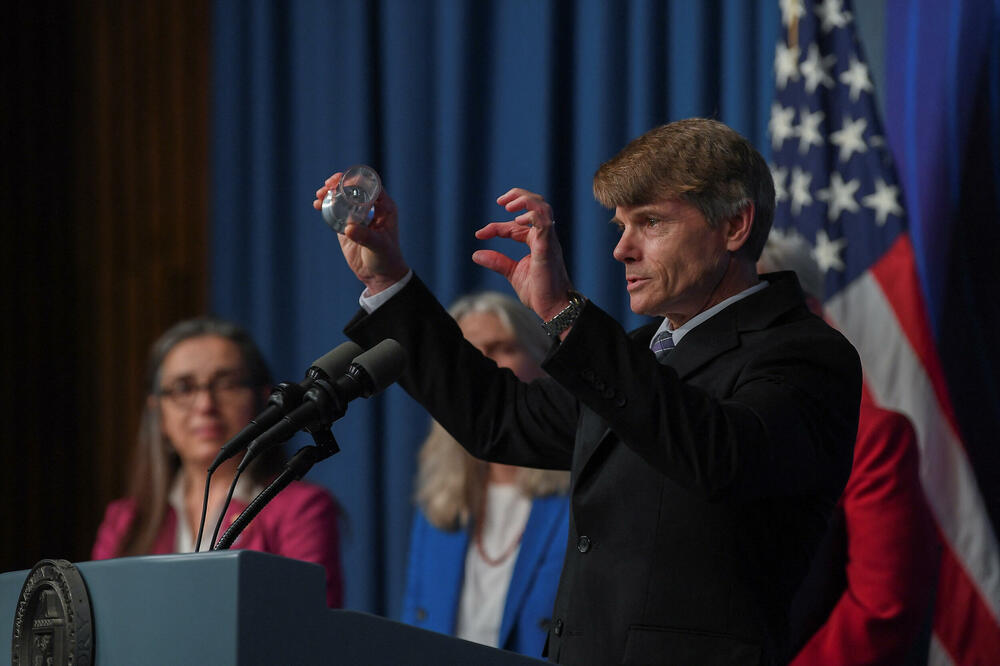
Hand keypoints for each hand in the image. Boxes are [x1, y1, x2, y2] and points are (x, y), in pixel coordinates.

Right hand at [314, 172, 408, 293]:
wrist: (380, 276)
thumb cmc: (386, 259)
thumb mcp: (378, 246)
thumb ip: (366, 237)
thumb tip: (348, 228)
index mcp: (385, 207)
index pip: (371, 185)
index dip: (356, 179)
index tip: (342, 180)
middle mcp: (372, 208)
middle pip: (354, 188)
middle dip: (339, 183)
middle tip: (327, 186)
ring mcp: (358, 216)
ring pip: (343, 197)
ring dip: (331, 193)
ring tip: (319, 195)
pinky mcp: (347, 225)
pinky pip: (336, 210)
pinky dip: (326, 205)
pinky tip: (318, 205)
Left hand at [473, 188, 573, 319]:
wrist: (554, 307)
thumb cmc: (539, 292)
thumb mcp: (513, 273)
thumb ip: (497, 262)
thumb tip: (476, 254)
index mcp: (537, 241)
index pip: (516, 225)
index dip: (497, 227)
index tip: (480, 234)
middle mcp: (544, 237)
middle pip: (536, 205)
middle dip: (518, 197)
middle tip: (500, 201)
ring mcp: (548, 240)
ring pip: (542, 208)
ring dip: (525, 201)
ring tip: (507, 205)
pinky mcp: (548, 247)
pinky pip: (544, 222)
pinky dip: (531, 214)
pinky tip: (517, 218)